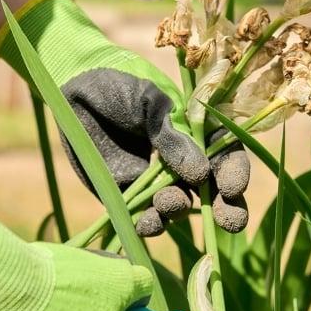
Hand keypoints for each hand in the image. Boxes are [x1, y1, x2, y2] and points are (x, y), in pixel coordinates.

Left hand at [0, 0, 250, 235]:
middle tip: (231, 223)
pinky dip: (149, 224)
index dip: (234, 173)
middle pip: (211, 190)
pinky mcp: (127, 194)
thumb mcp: (150, 104)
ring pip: (177, 206)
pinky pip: (144, 216)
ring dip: (178, 210)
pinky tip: (148, 222)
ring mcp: (154, 180)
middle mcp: (181, 161)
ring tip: (168, 202)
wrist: (76, 88)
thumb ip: (173, 139)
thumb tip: (201, 176)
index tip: (233, 188)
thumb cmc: (119, 86)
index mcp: (195, 133)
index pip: (225, 156)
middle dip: (224, 208)